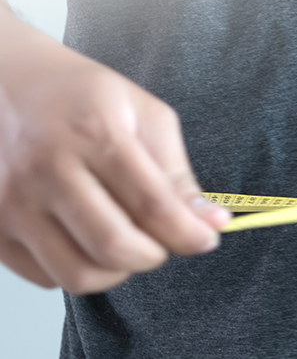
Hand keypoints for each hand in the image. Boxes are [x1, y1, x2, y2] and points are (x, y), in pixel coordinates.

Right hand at [0, 24, 230, 294]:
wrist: (6, 84)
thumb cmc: (82, 98)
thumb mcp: (144, 114)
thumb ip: (177, 172)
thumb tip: (211, 222)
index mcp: (94, 132)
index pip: (152, 205)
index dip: (189, 233)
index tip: (207, 238)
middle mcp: (47, 169)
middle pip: (115, 247)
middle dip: (156, 255)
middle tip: (163, 240)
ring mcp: (12, 201)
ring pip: (78, 274)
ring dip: (118, 271)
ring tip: (128, 241)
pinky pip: (47, 277)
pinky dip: (80, 269)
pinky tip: (88, 239)